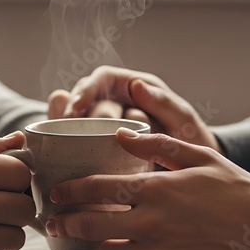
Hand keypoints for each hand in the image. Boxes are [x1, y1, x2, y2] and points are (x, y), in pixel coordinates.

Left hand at [44, 129, 249, 249]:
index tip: (57, 192)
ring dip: (92, 246)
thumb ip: (159, 145)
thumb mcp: (202, 158)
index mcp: (157, 190)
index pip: (97, 189)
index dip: (70, 191)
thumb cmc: (239, 193)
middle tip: (54, 222)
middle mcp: (152, 224)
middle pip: (90, 225)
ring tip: (86, 239)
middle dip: (65, 223)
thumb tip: (122, 135)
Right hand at [47, 66, 220, 151]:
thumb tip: (136, 85)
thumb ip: (164, 103)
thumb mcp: (183, 119)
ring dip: (66, 128)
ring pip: (75, 118)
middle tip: (90, 137)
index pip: (102, 79)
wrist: (193, 170)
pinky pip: (74, 138)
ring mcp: (104, 123)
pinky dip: (63, 140)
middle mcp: (115, 101)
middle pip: (88, 102)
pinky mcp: (97, 144)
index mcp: (133, 86)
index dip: (85, 90)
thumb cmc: (190, 139)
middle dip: (86, 118)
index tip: (75, 108)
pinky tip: (55, 149)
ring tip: (61, 142)